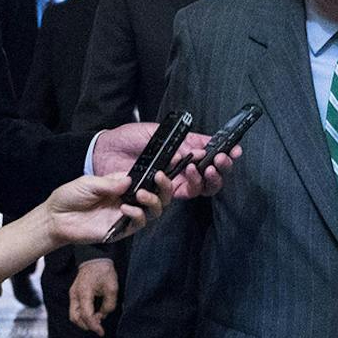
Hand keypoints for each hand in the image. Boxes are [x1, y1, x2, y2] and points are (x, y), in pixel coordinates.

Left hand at [45, 173, 165, 249]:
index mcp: (121, 185)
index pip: (146, 179)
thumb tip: (131, 180)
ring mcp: (126, 215)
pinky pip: (139, 223)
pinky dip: (137, 215)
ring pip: (153, 210)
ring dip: (153, 201)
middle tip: (160, 178)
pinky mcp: (121, 230)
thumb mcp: (88, 183)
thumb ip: (110, 182)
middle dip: (164, 187)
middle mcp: (128, 199)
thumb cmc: (69, 197)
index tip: (162, 168)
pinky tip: (126, 208)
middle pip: (157, 195)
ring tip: (142, 195)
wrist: (56, 218)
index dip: (157, 174)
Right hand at [69, 258, 120, 336]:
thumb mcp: (112, 288)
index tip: (101, 332)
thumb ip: (109, 305)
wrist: (95, 258)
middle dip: (87, 326)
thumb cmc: (104, 271)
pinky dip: (83, 315)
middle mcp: (75, 295)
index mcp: (84, 293)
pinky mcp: (74, 293)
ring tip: (97, 321)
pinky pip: (75, 309)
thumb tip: (103, 316)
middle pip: (75, 318)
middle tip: (99, 328)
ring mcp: (73, 294)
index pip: (86, 315)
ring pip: (74, 315)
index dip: (94, 326)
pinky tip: (94, 314)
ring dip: (84, 321)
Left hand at [92, 122, 239, 201]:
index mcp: (184, 155)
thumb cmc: (129, 139)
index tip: (234, 151)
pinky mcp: (150, 198)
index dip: (225, 158)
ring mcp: (166, 186)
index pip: (210, 159)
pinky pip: (163, 204)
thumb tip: (202, 149)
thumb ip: (180, 141)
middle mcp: (180, 173)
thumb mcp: (157, 133)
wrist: (102, 150)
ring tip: (191, 168)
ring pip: (193, 192)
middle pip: (209, 181)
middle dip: (218, 172)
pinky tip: (159, 179)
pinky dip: (163, 192)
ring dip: (198, 181)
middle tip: (215, 163)